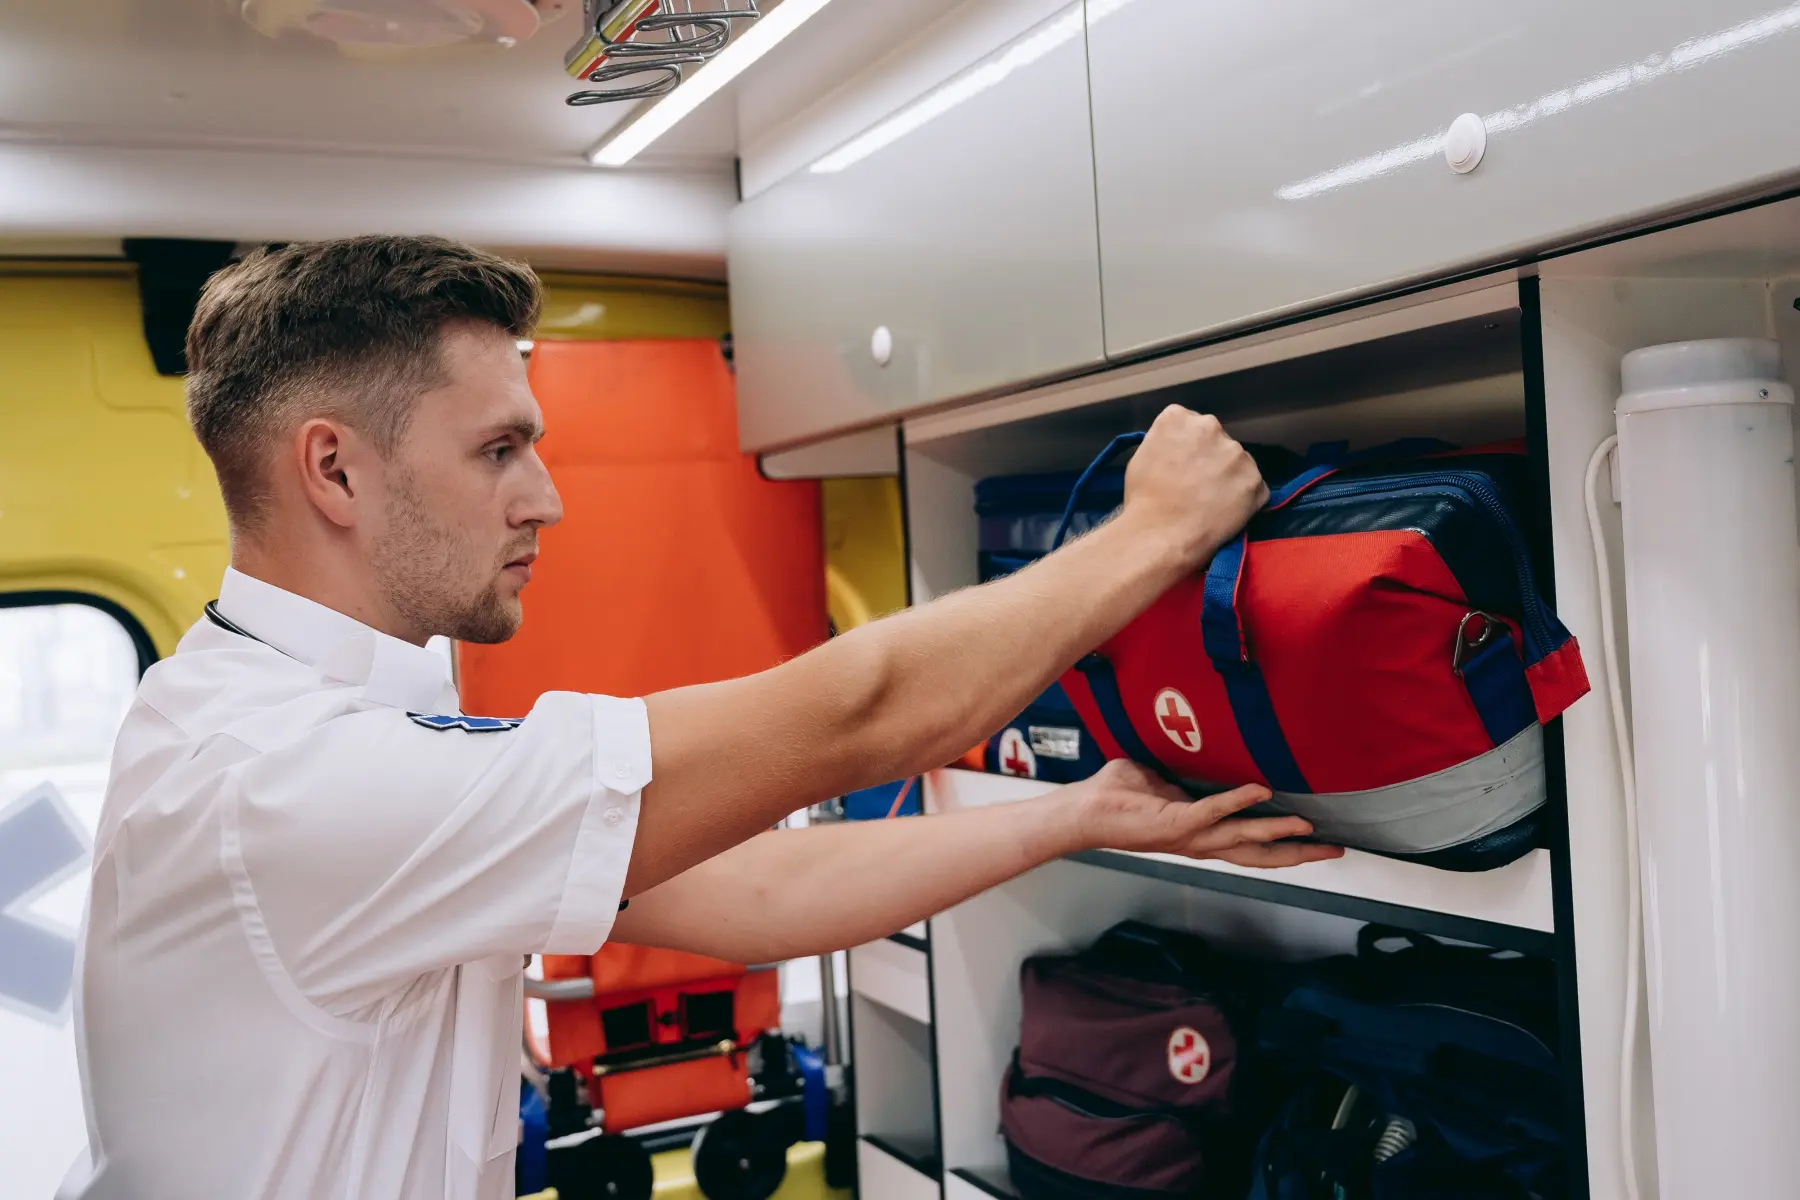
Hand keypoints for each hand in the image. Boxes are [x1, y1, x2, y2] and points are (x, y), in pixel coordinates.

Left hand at [1055, 760, 1345, 867]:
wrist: (1083, 810)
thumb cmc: (1116, 796)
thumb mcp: (1157, 782)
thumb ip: (1179, 779)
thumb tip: (1190, 763)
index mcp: (1199, 835)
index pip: (1251, 846)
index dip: (1284, 847)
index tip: (1317, 842)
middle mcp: (1198, 843)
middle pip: (1258, 855)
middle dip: (1298, 854)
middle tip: (1335, 851)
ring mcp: (1187, 835)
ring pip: (1242, 839)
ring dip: (1276, 832)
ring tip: (1309, 827)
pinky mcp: (1173, 822)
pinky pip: (1211, 811)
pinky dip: (1236, 803)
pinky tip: (1261, 792)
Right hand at [1118, 405, 1267, 571]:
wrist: (1160, 535)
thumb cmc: (1143, 500)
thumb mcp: (1141, 456)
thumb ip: (1165, 443)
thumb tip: (1178, 450)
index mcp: (1178, 417)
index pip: (1189, 423)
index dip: (1187, 446)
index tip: (1182, 464)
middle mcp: (1211, 426)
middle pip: (1216, 439)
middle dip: (1211, 457)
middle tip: (1197, 485)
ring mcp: (1237, 454)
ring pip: (1237, 463)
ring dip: (1229, 477)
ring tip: (1211, 503)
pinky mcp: (1255, 480)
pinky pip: (1253, 487)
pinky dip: (1244, 499)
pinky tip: (1225, 513)